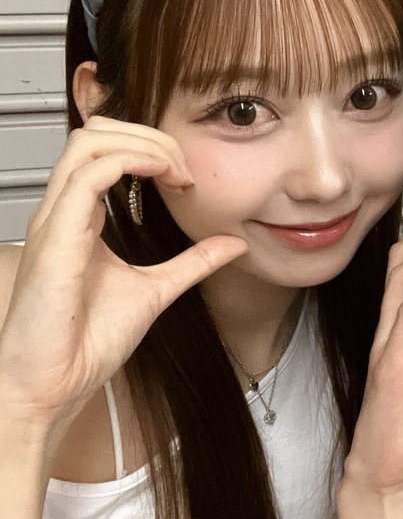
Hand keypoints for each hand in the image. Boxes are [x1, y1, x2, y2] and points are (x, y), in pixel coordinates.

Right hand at [0, 116, 246, 452]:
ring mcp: (55, 219)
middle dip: (148, 135)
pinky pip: (89, 173)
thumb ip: (192, 263)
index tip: (189, 180)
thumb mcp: (156, 290)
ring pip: (90, 141)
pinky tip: (162, 178)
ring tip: (176, 172)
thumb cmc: (84, 345)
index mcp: (79, 217)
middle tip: (185, 169)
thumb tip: (232, 243)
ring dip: (144, 145)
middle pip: (95, 132)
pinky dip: (130, 162)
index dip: (152, 149)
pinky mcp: (56, 235)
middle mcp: (63, 211)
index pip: (106, 149)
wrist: (54, 386)